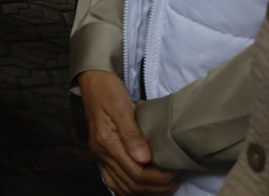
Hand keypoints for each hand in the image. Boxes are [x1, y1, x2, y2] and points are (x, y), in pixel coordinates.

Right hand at [78, 71, 179, 194]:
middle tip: (175, 179)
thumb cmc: (109, 92)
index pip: (136, 172)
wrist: (93, 83)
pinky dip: (131, 189)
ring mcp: (100, 157)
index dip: (158, 178)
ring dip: (146, 191)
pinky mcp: (102, 157)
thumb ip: (132, 133)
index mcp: (106, 142)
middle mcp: (101, 153)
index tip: (174, 171)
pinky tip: (144, 186)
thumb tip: (144, 159)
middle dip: (156, 187)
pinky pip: (114, 182)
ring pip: (123, 188)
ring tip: (164, 184)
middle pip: (131, 184)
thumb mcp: (123, 107)